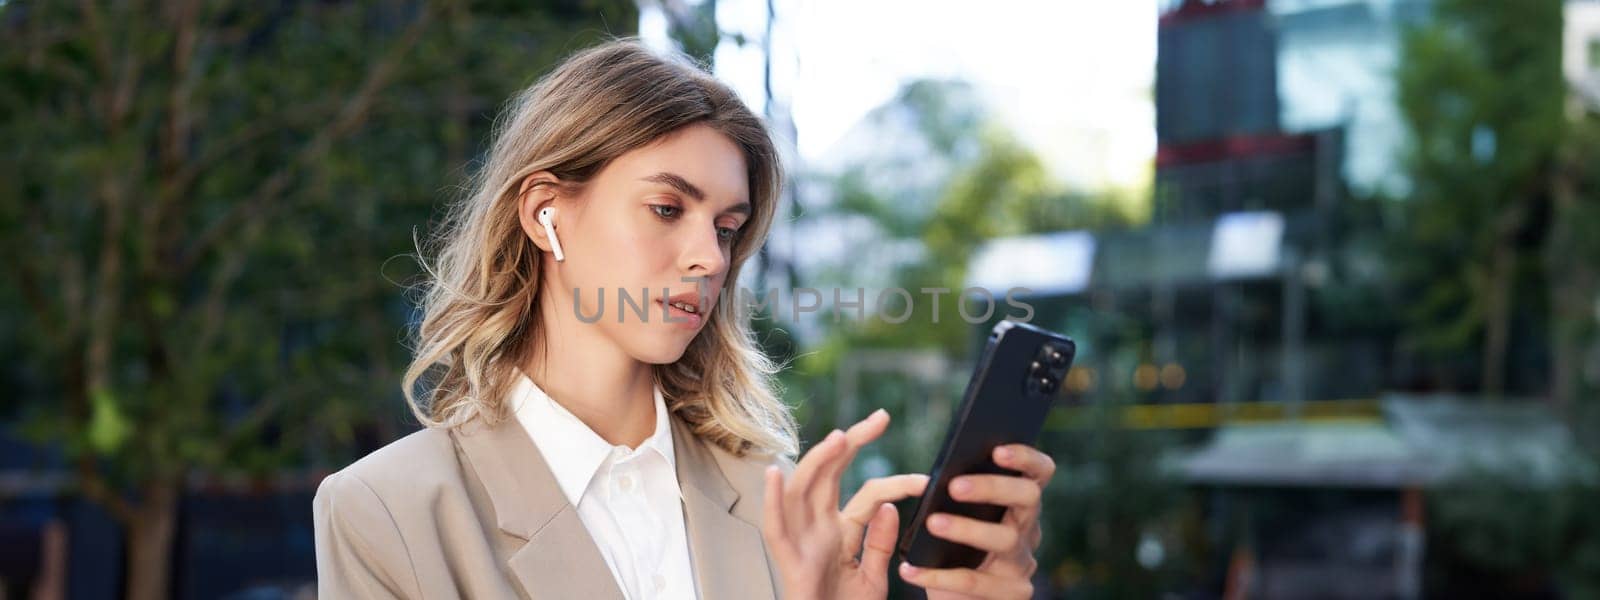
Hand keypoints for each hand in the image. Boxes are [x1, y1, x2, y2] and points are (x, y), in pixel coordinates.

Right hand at [761, 409, 929, 599]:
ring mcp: (801, 544)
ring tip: (840, 438)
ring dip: (817, 463)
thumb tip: (887, 506)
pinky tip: (776, 474)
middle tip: (879, 419)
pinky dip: (772, 501)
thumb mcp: (874, 580)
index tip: (925, 479)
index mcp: (841, 533)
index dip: (895, 483)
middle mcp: (818, 531)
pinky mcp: (788, 564)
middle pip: (831, 476)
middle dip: (851, 444)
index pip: (867, 494)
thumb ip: (879, 544)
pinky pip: (774, 529)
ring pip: (802, 492)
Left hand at [899, 444, 1055, 599]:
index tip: (997, 450)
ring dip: (967, 528)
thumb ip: (959, 493)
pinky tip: (909, 570)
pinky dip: (939, 576)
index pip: (1039, 471)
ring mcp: (1023, 562)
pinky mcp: (1014, 592)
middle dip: (992, 487)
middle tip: (955, 486)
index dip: (1025, 457)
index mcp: (1019, 503)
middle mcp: (1027, 529)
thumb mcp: (962, 517)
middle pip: (1027, 497)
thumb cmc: (957, 549)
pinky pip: (976, 582)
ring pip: (1004, 538)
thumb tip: (940, 473)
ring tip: (933, 523)